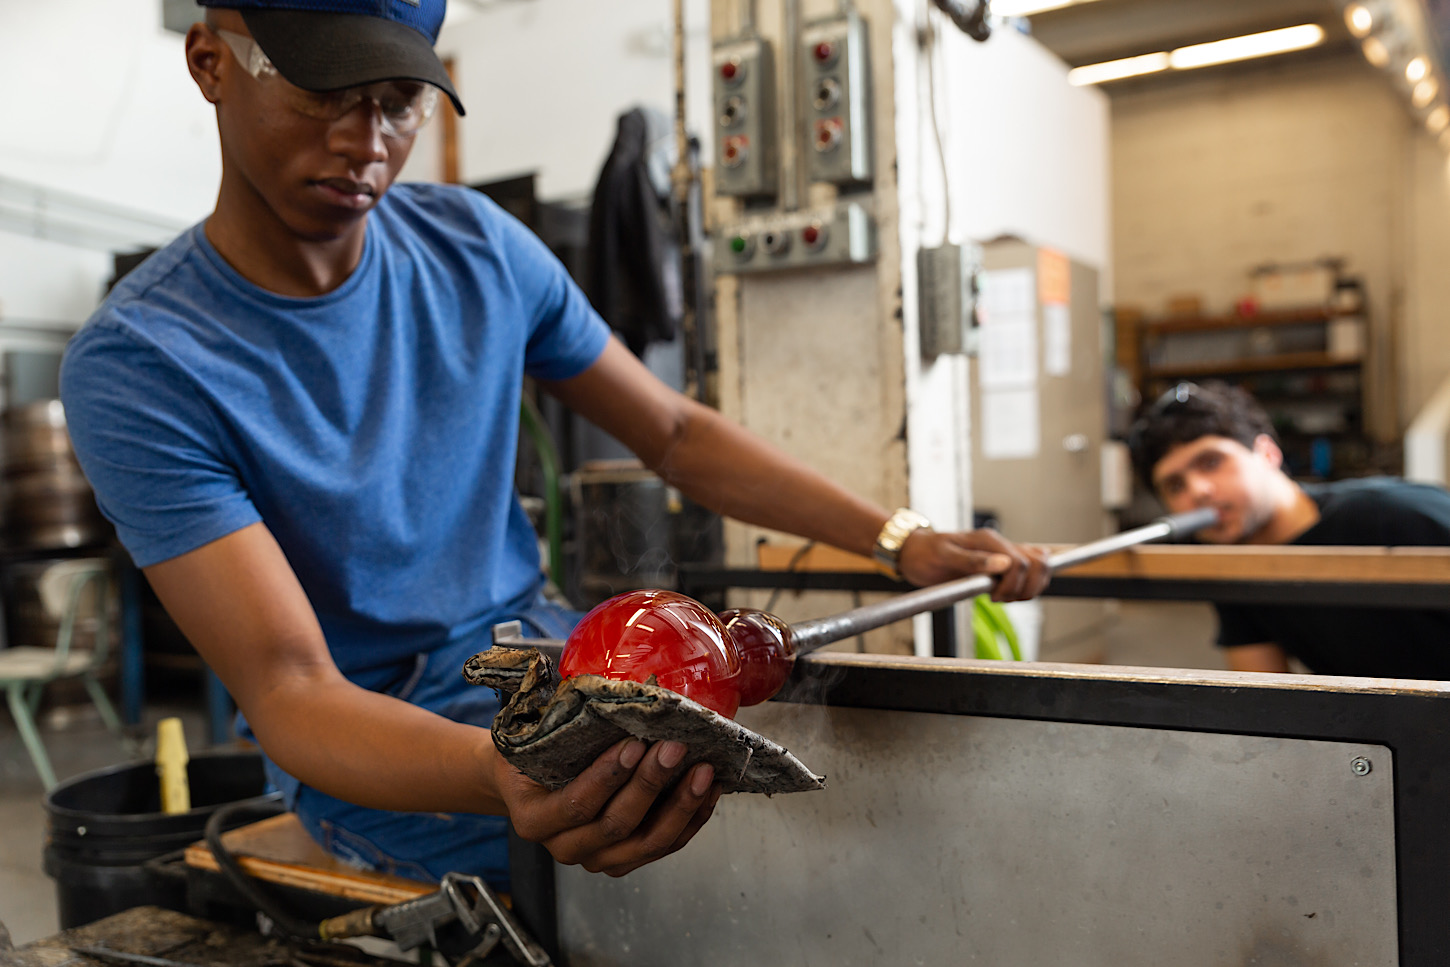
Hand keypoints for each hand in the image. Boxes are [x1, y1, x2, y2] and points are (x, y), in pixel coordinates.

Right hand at [496, 737, 721, 876]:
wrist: (529, 780)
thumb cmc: (534, 752)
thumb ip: (561, 723)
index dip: (607, 777)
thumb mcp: (534, 736)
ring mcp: (596, 858)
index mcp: (533, 819)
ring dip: (680, 806)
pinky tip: (707, 789)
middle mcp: (564, 847)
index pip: (576, 805)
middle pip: (616, 825)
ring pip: (647, 843)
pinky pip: (664, 846)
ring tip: (703, 771)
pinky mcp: (624, 859)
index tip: (633, 744)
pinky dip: (691, 819)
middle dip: (650, 784)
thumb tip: (612, 692)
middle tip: (675, 748)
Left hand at [897, 527, 1050, 601]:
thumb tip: (1004, 565)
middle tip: (1000, 599)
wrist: (914, 553)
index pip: (1022, 562)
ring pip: (1039, 566)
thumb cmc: (925, 553)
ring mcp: (1003, 553)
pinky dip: (1027, 585)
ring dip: (1029, 588)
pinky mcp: (1001, 564)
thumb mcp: (943, 557)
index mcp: (988, 540)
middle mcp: (1000, 544)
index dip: (1013, 586)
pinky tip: (1008, 593)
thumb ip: (973, 560)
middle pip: (1038, 563)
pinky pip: (1029, 570)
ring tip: (1003, 597)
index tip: (993, 598)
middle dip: (1026, 588)